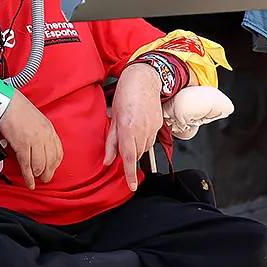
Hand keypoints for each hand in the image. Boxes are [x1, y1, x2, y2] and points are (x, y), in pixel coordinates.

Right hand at [0, 93, 61, 188]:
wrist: (5, 102)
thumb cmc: (18, 108)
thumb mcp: (37, 118)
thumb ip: (41, 132)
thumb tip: (40, 146)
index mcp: (49, 129)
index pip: (58, 152)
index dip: (55, 164)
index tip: (52, 169)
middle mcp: (44, 136)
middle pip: (51, 161)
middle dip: (48, 173)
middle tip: (45, 179)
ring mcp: (34, 141)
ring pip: (40, 165)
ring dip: (38, 175)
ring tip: (36, 180)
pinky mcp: (22, 145)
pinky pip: (27, 166)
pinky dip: (28, 177)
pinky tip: (30, 183)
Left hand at [105, 66, 165, 188]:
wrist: (144, 80)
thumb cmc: (125, 95)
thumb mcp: (113, 118)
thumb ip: (111, 142)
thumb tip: (107, 161)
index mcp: (127, 128)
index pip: (128, 157)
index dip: (129, 173)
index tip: (132, 186)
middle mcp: (142, 130)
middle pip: (136, 153)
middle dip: (129, 153)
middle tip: (123, 138)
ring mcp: (153, 128)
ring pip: (144, 147)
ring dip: (137, 145)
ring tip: (131, 128)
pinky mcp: (159, 125)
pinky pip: (151, 138)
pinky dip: (144, 137)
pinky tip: (139, 124)